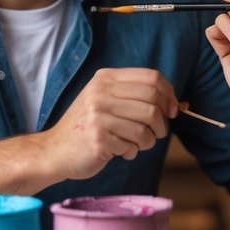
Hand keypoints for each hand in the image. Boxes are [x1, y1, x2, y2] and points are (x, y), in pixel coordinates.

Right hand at [47, 68, 174, 178]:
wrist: (55, 151)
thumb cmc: (88, 126)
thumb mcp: (105, 100)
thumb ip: (134, 96)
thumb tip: (175, 102)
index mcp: (105, 78)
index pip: (152, 77)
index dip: (169, 94)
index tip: (173, 110)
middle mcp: (101, 93)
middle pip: (153, 101)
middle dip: (162, 121)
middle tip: (159, 132)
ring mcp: (98, 115)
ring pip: (146, 127)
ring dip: (148, 141)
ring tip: (136, 144)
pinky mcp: (98, 138)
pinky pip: (132, 145)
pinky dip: (132, 152)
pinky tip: (120, 151)